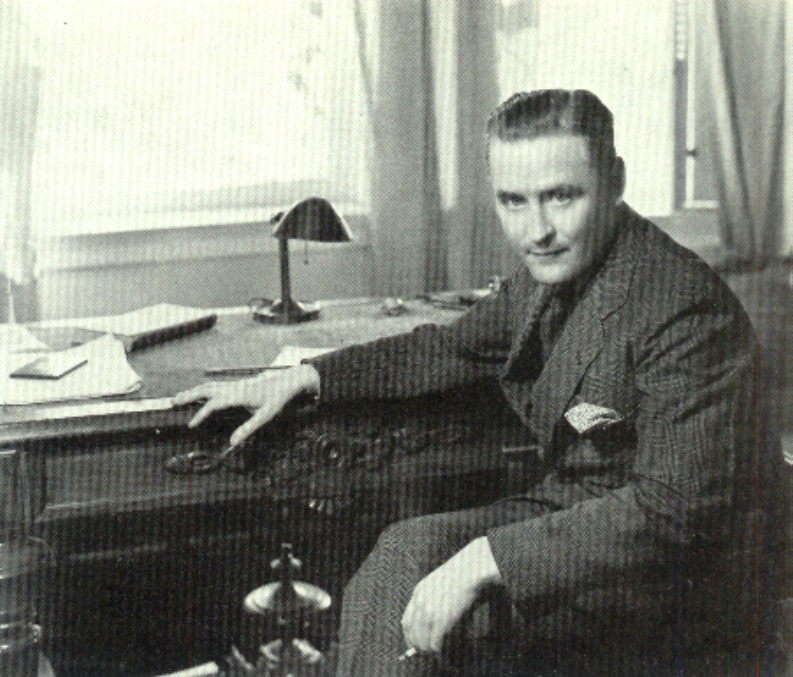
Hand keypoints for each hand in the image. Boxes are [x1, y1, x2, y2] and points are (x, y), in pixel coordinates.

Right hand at [172, 364, 319, 446]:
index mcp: (238, 395)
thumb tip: (232, 442)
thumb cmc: (276, 399)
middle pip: (205, 390)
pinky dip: (202, 390)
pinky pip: (214, 386)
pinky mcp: (235, 385)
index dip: (200, 414)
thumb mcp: (265, 416)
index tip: (191, 425)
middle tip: (172, 402)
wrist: (286, 382)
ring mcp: (233, 384)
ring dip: (192, 391)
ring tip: (178, 398)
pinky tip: (197, 394)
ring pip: (208, 386)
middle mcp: (233, 387)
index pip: (214, 404)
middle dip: (188, 396)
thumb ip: (248, 429)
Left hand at [401, 537, 501, 654]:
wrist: (473, 569)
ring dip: (431, 650)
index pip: (407, 620)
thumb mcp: (445, 585)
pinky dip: (440, 651)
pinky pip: (435, 644)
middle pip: (412, 633)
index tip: (418, 642)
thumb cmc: (465, 574)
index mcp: (419, 591)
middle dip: (419, 645)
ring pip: (423, 642)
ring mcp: (429, 611)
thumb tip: (440, 623)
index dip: (411, 634)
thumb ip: (437, 601)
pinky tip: (446, 651)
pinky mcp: (440, 620)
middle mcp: (420, 602)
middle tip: (430, 652)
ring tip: (442, 651)